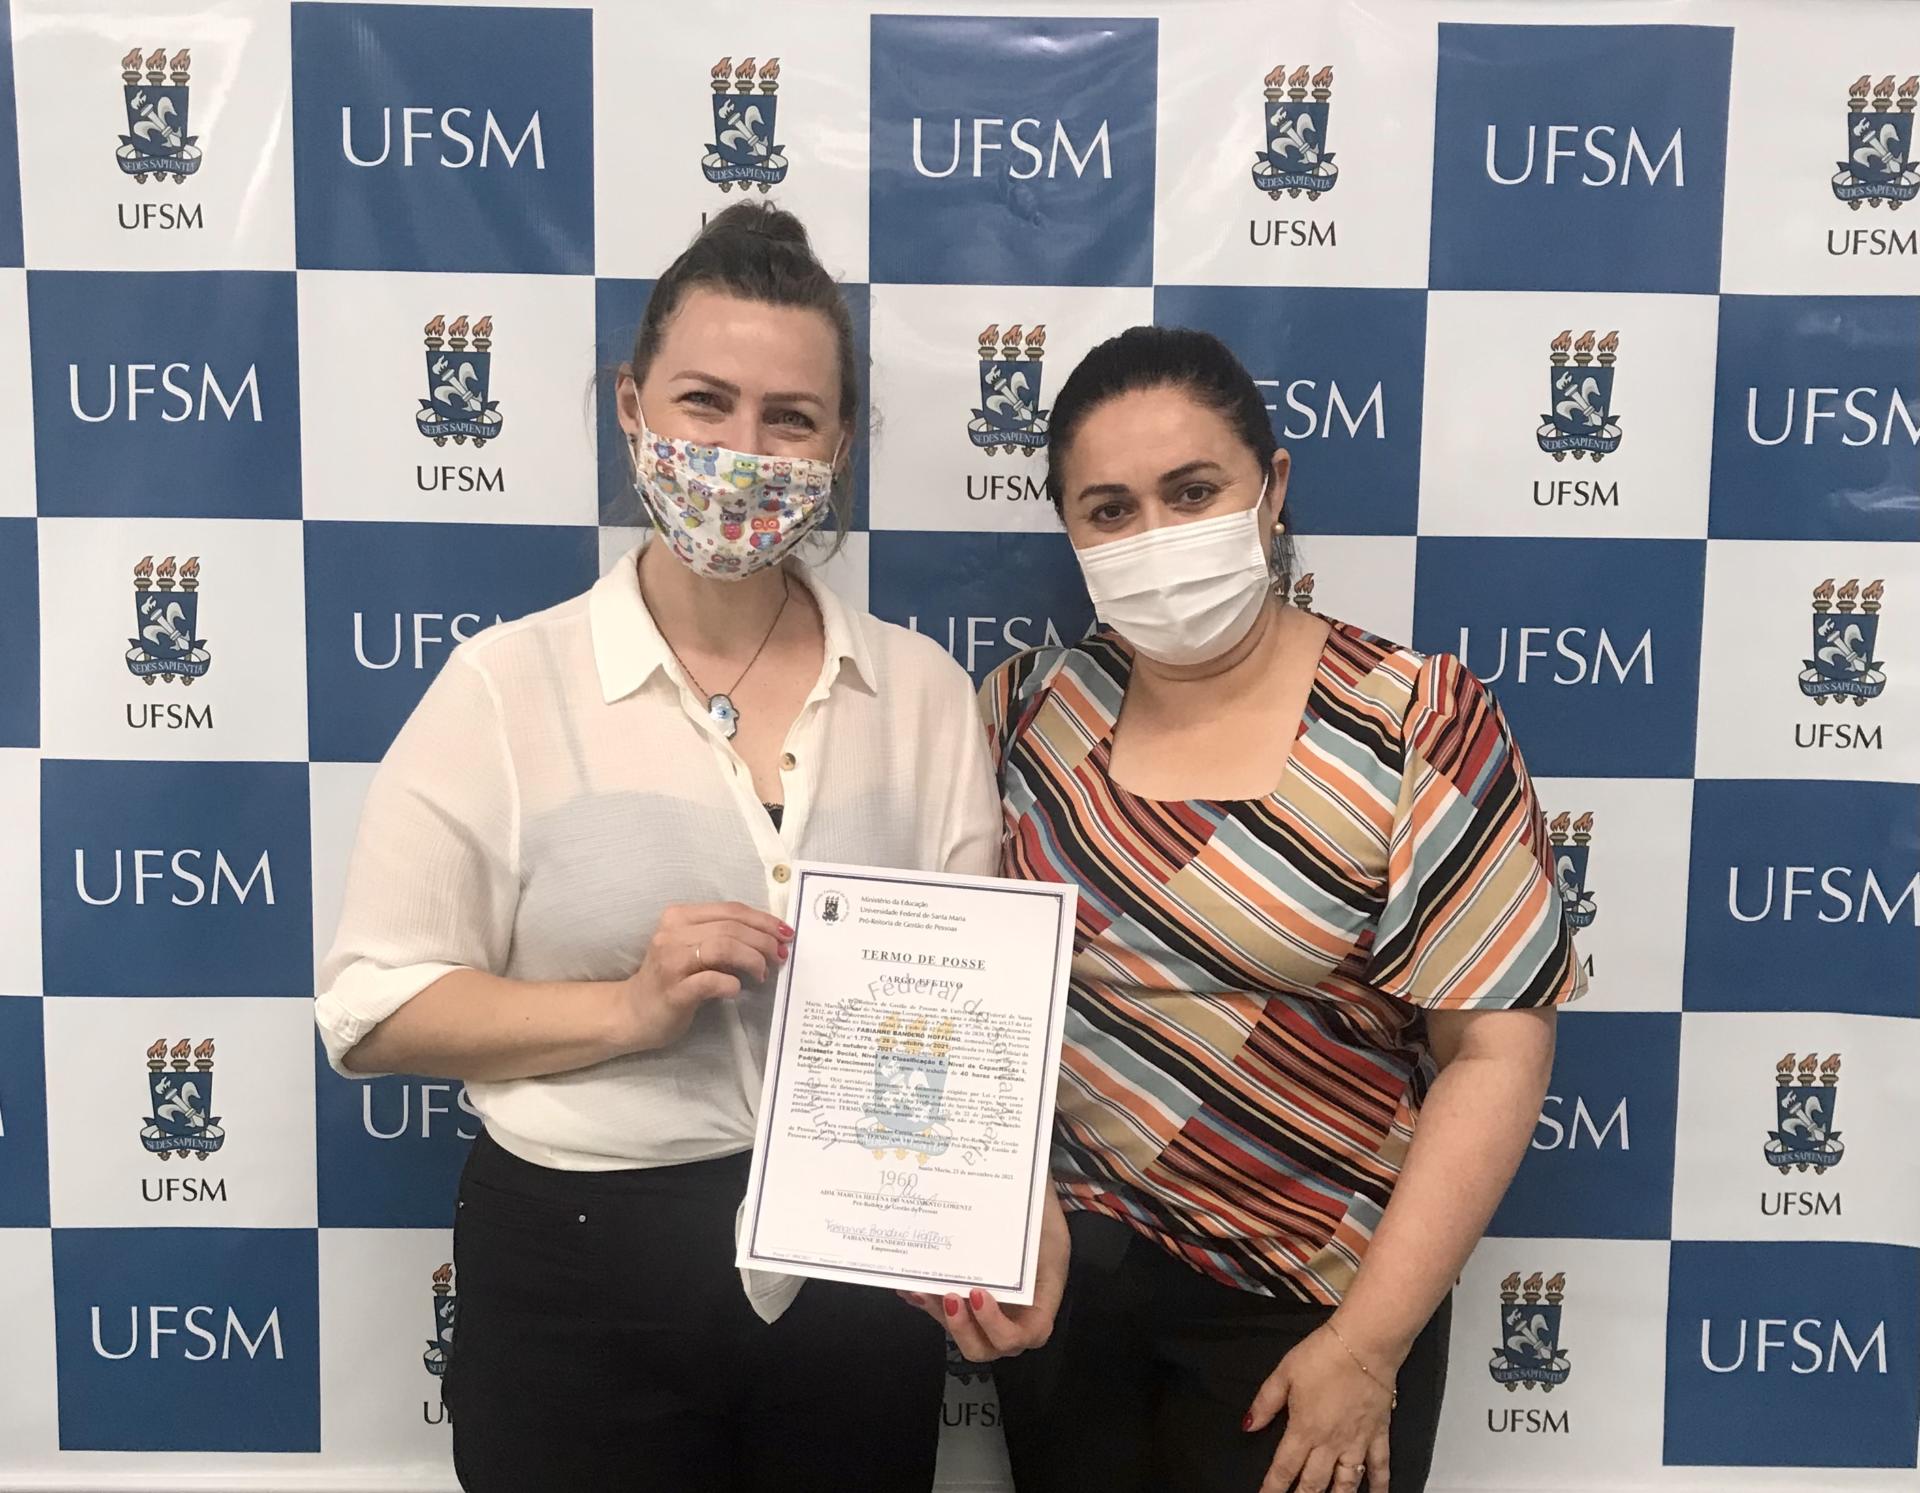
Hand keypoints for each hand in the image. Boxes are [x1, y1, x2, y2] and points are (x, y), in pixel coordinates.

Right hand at [615, 901, 790, 1052]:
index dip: (763, 920)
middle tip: (781, 956)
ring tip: (763, 973)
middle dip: (764, 941)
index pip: (730, 910)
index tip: (785, 933)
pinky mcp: (673, 991)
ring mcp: (670, 962)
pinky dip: (730, 983)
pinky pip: (710, 981)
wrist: (632, 1013)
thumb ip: (723, 937)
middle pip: (731, 928)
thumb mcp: (694, 950)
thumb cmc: (671, 979)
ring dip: (752, 959)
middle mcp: (671, 933)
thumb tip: (769, 938)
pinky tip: (737, 989)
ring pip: (723, 948)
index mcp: (678, 916)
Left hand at [899, 1188, 1068, 1360]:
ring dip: (938, 1313)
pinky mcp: (965, 1301)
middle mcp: (1010, 1319)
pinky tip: (909, 1285)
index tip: (977, 1293)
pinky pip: (944, 1311)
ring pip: (958, 1330)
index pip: (1018, 1337)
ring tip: (919, 1288)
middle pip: (983, 1347)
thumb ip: (1032, 1242)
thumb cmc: (1044, 1222)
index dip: (994, 1325)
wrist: (1030, 1202)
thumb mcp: (1047, 1231)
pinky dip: (926, 1301)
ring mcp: (984, 1313)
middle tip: (948, 1296)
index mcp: (1037, 1309)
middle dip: (960, 1328)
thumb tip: (1006, 1239)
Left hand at [1247, 1323, 1397, 1492]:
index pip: (1284, 1468)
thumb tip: (1248, 1426)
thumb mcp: (1284, 1373)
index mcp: (1304, 1429)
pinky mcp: (1378, 1434)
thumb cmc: (1322, 1355)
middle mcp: (1330, 1443)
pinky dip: (1379, 1485)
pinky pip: (1380, 1466)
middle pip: (1313, 1483)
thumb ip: (1265, 1403)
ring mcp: (1357, 1441)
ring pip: (1346, 1483)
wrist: (1364, 1344)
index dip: (1272, 1488)